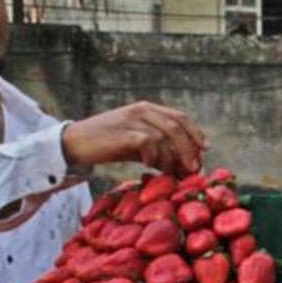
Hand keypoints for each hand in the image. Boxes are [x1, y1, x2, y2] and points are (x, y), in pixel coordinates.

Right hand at [61, 101, 207, 174]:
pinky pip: (148, 142)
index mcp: (148, 109)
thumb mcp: (137, 145)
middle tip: (194, 168)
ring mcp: (132, 120)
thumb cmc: (109, 145)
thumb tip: (184, 168)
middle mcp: (142, 110)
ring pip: (164, 136)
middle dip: (189, 148)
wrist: (76, 143)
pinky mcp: (123, 132)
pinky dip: (154, 156)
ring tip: (172, 173)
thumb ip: (159, 151)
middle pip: (176, 126)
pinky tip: (150, 166)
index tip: (205, 150)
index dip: (195, 133)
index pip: (179, 117)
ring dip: (172, 158)